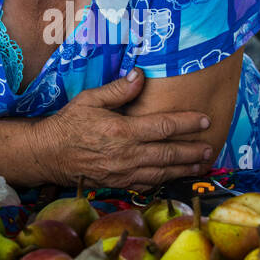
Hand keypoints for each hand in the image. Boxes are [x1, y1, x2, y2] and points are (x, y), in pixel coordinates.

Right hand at [31, 68, 215, 189]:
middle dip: (193, 151)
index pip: (164, 126)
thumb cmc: (69, 123)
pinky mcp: (118, 184)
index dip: (187, 123)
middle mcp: (126, 155)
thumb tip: (141, 75)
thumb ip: (118, 89)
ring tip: (202, 164)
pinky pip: (147, 184)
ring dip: (184, 169)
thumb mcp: (90, 99)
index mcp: (122, 131)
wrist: (49, 154)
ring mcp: (123, 173)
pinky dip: (165, 181)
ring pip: (162, 172)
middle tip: (210, 147)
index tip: (205, 120)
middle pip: (169, 153)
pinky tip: (176, 177)